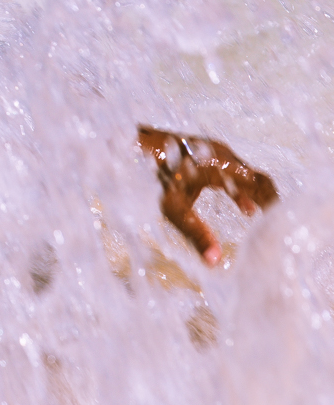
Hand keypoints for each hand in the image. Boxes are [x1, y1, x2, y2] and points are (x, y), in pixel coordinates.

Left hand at [136, 126, 278, 265]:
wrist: (124, 143)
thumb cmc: (147, 173)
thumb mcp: (171, 206)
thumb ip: (195, 233)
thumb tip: (214, 262)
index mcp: (221, 163)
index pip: (261, 183)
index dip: (274, 204)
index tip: (280, 225)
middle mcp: (222, 154)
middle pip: (257, 179)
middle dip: (269, 203)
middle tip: (277, 228)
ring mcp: (213, 151)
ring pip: (245, 176)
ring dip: (256, 197)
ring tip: (266, 222)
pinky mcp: (203, 153)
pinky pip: (231, 172)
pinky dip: (240, 190)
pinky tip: (243, 208)